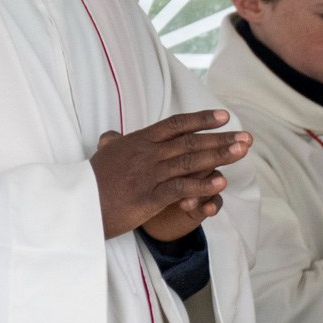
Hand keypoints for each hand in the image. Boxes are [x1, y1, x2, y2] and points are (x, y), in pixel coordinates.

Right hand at [90, 110, 250, 240]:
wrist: (74, 206)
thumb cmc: (89, 182)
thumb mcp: (101, 157)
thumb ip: (111, 144)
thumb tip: (111, 135)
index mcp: (138, 142)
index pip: (175, 125)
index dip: (201, 119)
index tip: (225, 116)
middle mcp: (147, 154)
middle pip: (190, 142)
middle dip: (221, 138)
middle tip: (248, 137)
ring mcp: (148, 175)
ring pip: (190, 161)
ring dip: (219, 156)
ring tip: (243, 151)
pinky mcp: (148, 197)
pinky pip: (180, 187)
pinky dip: (201, 184)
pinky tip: (221, 182)